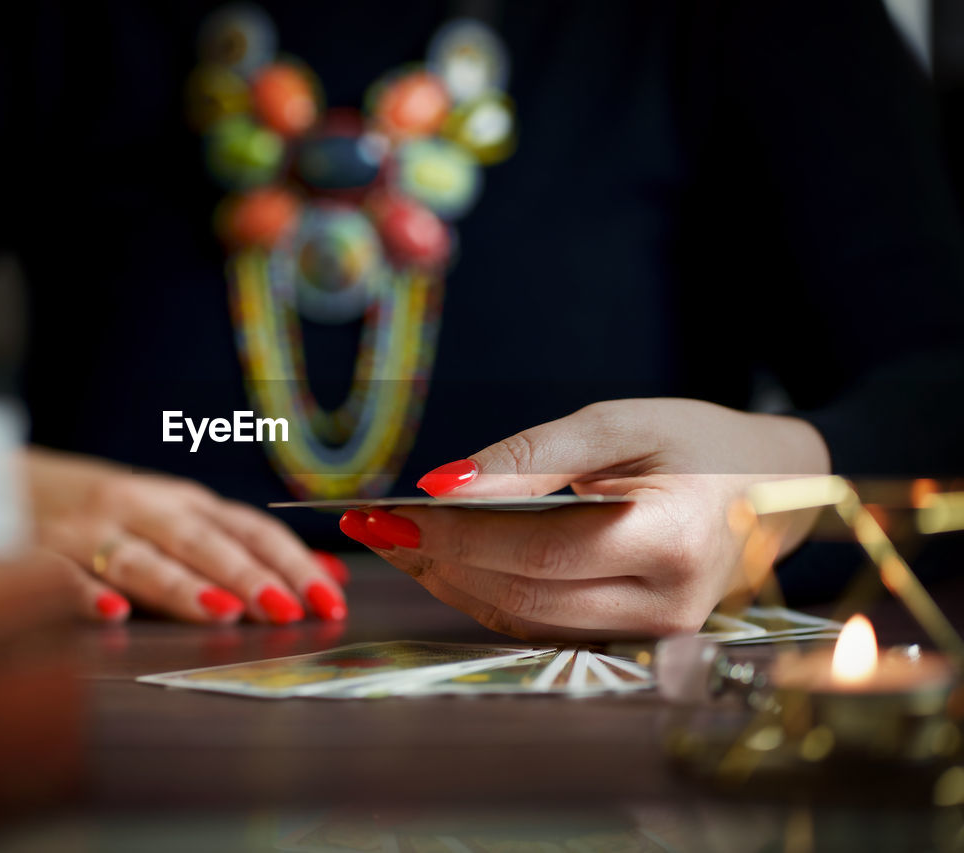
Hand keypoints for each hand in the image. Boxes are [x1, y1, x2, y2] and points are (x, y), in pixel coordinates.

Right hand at [25, 447, 347, 624]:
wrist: (6, 487)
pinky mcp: (39, 555)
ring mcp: (88, 531)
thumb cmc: (114, 517)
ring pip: (139, 558)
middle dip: (246, 575)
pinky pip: (61, 576)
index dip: (289, 562)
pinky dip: (84, 594)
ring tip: (218, 613)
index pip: (247, 529)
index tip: (327, 600)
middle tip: (284, 609)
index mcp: (182, 504)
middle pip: (200, 541)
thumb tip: (331, 575)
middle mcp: (141, 510)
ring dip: (180, 586)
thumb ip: (248, 550)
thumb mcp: (182, 522)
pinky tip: (111, 614)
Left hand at [340, 399, 829, 639]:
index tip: (388, 515)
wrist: (777, 488)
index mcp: (673, 538)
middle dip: (436, 562)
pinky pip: (544, 625)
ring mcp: (656, 634)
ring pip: (525, 620)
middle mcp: (669, 604)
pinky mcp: (637, 640)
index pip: (539, 551)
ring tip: (396, 544)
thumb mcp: (620, 423)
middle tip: (373, 528)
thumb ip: (531, 455)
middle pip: (523, 594)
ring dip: (451, 583)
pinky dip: (486, 594)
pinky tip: (445, 563)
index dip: (456, 537)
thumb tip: (441, 485)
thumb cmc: (703, 441)